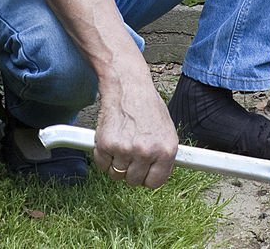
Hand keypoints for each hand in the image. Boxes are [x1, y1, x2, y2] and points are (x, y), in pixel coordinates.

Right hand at [92, 67, 177, 188]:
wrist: (129, 87)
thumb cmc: (148, 107)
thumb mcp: (166, 131)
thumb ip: (163, 155)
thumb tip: (159, 174)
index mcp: (166, 149)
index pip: (156, 182)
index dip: (148, 177)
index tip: (144, 171)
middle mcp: (147, 152)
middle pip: (134, 181)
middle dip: (131, 170)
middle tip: (131, 151)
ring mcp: (126, 149)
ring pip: (116, 175)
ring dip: (117, 163)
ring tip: (123, 141)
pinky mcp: (106, 145)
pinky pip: (102, 165)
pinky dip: (104, 156)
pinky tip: (112, 138)